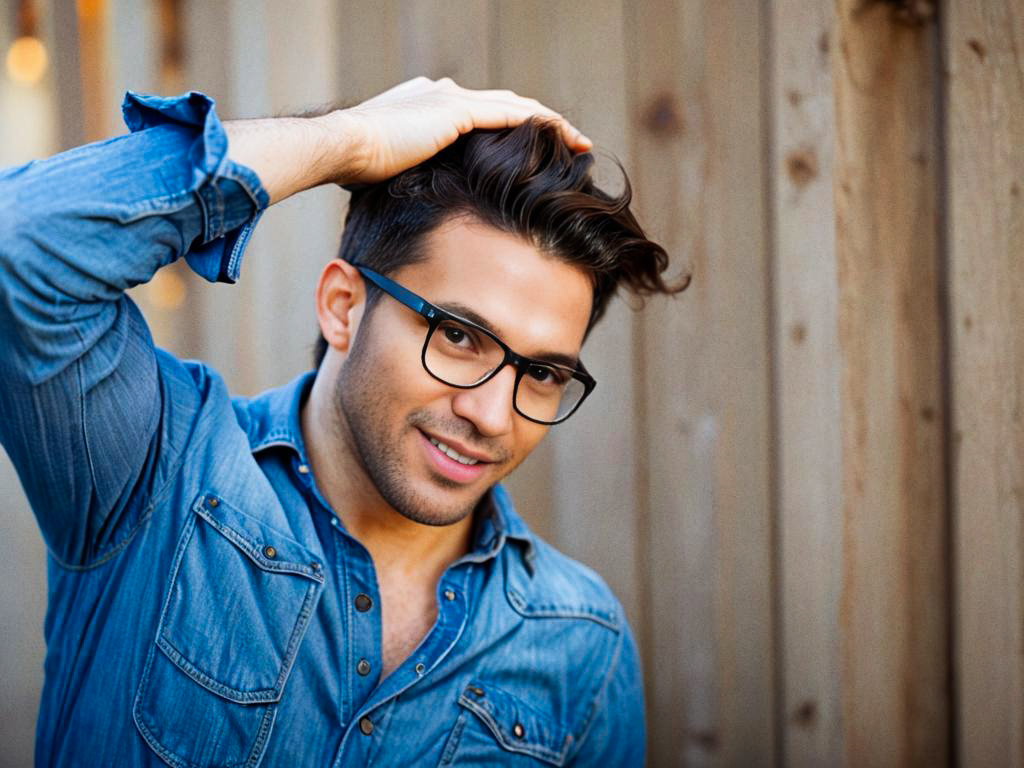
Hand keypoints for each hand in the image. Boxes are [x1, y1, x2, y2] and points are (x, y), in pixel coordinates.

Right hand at [326, 76, 592, 184]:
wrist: (343, 147)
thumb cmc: (356, 168)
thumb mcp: (391, 173)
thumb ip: (415, 179)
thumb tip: (420, 208)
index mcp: (430, 105)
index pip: (482, 114)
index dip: (512, 131)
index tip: (535, 153)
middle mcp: (446, 94)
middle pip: (507, 106)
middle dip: (542, 125)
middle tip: (572, 144)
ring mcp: (452, 99)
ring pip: (518, 108)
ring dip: (552, 124)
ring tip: (580, 143)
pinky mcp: (458, 111)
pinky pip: (513, 116)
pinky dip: (542, 126)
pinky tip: (565, 139)